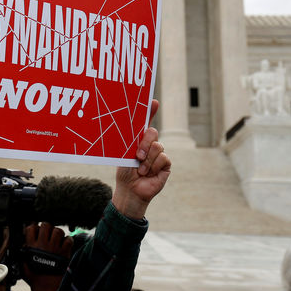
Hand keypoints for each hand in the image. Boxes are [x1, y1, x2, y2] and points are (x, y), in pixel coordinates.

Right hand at [22, 222, 73, 290]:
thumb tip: (23, 245)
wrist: (47, 287)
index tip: (36, 230)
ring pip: (58, 230)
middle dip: (47, 227)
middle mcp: (43, 245)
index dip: (34, 227)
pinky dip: (68, 240)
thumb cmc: (36, 278)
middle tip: (47, 233)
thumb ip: (22, 254)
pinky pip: (68, 239)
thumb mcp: (23, 265)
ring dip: (57, 233)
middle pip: (46, 225)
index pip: (31, 228)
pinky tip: (65, 244)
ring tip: (56, 238)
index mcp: (32, 246)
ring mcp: (55, 247)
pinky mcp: (64, 252)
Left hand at [112, 99, 170, 219]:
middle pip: (153, 132)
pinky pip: (163, 158)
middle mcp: (150, 143)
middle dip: (145, 143)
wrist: (130, 189)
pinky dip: (154, 167)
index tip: (153, 100)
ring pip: (158, 147)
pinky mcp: (166, 164)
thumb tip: (133, 127)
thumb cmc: (125, 171)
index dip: (150, 109)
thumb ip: (132, 141)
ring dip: (147, 160)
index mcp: (138, 138)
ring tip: (140, 170)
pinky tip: (148, 174)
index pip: (146, 120)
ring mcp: (159, 153)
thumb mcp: (125, 153)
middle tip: (137, 156)